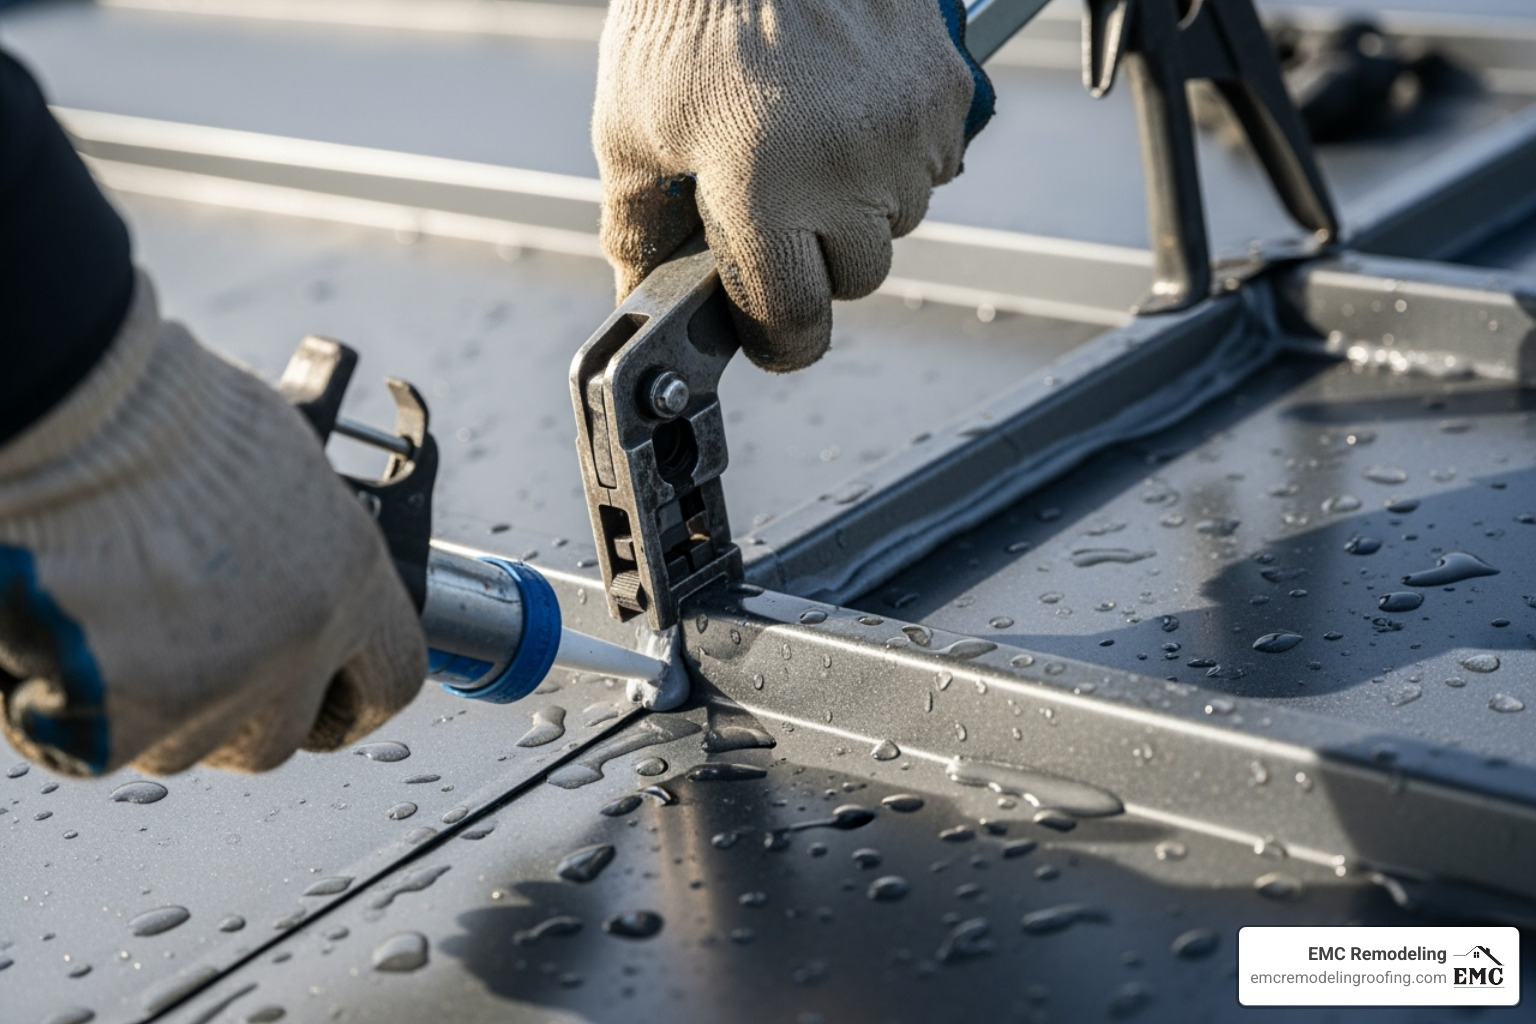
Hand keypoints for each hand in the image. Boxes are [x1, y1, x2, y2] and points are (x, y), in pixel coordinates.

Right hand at [0, 273, 426, 775]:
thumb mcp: (277, 469)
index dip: (352, 696)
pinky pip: (100, 746)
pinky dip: (75, 711)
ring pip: (189, 746)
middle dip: (240, 710)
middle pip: (283, 734)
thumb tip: (292, 571)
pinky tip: (61, 638)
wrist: (67, 411)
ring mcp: (210, 691)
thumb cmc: (162, 415)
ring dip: (157, 708)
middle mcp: (296, 644)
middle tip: (192, 658)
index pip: (392, 679)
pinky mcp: (118, 724)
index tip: (329, 695)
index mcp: (349, 576)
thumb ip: (299, 546)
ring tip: (117, 625)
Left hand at [594, 0, 994, 371]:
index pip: (796, 319)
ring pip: (900, 223)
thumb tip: (643, 292)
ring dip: (862, 210)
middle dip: (817, 262)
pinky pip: (934, 165)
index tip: (769, 337)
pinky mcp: (944, 92)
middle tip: (779, 211)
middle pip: (856, 278)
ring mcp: (905, 130)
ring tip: (811, 148)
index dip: (779, 341)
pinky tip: (850, 116)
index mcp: (762, 187)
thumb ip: (636, 224)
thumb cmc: (688, 8)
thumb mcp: (630, 123)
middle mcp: (845, 167)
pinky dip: (897, 157)